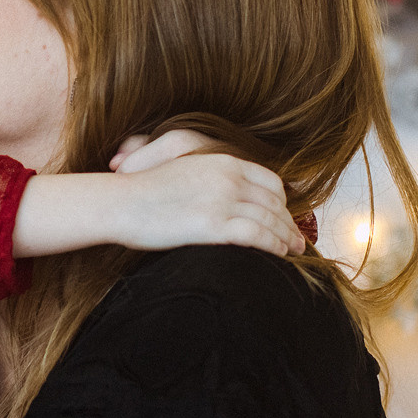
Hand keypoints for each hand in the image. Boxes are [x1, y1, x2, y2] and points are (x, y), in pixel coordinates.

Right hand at [107, 129, 303, 255]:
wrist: (119, 202)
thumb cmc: (142, 192)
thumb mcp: (183, 171)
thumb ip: (209, 179)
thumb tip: (225, 198)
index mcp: (222, 162)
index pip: (269, 181)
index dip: (283, 202)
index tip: (285, 217)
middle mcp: (228, 178)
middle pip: (274, 203)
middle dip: (289, 223)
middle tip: (298, 240)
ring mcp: (223, 200)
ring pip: (270, 220)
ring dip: (286, 238)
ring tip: (294, 252)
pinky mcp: (214, 225)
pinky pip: (257, 236)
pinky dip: (273, 246)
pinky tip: (279, 255)